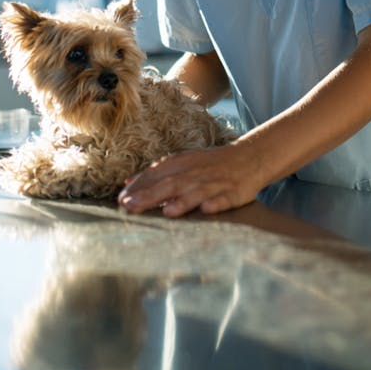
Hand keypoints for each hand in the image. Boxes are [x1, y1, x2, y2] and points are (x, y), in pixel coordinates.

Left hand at [118, 140, 265, 217]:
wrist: (249, 157)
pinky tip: (207, 209)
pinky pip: (224, 198)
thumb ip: (156, 174)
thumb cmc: (210, 164)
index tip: (120, 200)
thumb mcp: (183, 162)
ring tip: (167, 212)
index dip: (139, 187)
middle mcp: (196, 173)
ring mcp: (215, 183)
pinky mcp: (233, 192)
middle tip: (131, 207)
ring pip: (197, 192)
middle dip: (150, 196)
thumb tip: (127, 184)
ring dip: (182, 201)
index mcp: (182, 164)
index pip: (156, 174)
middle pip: (171, 184)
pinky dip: (216, 203)